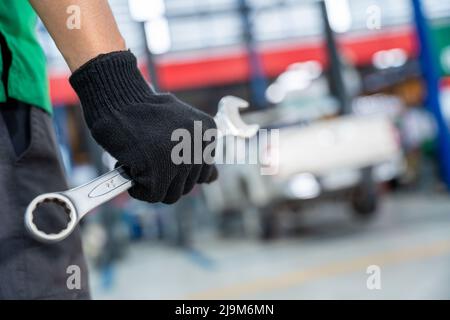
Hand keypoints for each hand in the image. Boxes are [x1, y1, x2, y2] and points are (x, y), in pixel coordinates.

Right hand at [70, 51, 217, 203]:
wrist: (115, 100)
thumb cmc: (143, 115)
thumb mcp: (180, 128)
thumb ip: (197, 153)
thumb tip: (213, 179)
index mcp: (208, 131)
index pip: (204, 173)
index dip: (180, 170)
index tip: (164, 155)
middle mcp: (199, 143)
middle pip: (188, 186)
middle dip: (166, 178)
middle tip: (148, 155)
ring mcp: (181, 157)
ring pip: (172, 195)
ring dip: (152, 184)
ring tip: (141, 159)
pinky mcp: (159, 169)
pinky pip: (152, 196)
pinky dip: (137, 188)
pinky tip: (131, 166)